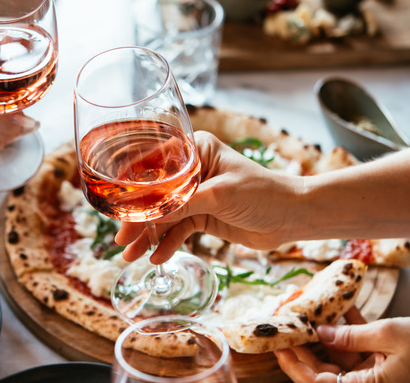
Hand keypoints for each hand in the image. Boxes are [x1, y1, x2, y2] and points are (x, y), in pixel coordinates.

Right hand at [114, 130, 302, 263]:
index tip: (115, 202)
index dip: (132, 184)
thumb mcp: (219, 195)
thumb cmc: (263, 193)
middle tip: (121, 238)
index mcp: (195, 150)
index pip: (154, 163)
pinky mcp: (202, 216)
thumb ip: (182, 204)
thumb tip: (147, 216)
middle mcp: (192, 170)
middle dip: (137, 217)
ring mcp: (196, 195)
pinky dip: (167, 244)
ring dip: (147, 235)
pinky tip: (157, 258)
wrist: (294, 217)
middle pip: (155, 194)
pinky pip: (177, 230)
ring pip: (163, 215)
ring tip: (130, 255)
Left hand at [274, 308, 409, 382]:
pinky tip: (337, 305)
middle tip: (286, 324)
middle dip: (303, 346)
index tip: (279, 346)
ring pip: (337, 355)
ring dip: (323, 332)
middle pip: (322, 369)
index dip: (295, 365)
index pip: (318, 382)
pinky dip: (347, 326)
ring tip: (306, 310)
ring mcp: (373, 372)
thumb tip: (321, 332)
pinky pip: (356, 344)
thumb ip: (351, 335)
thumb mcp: (389, 335)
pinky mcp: (381, 360)